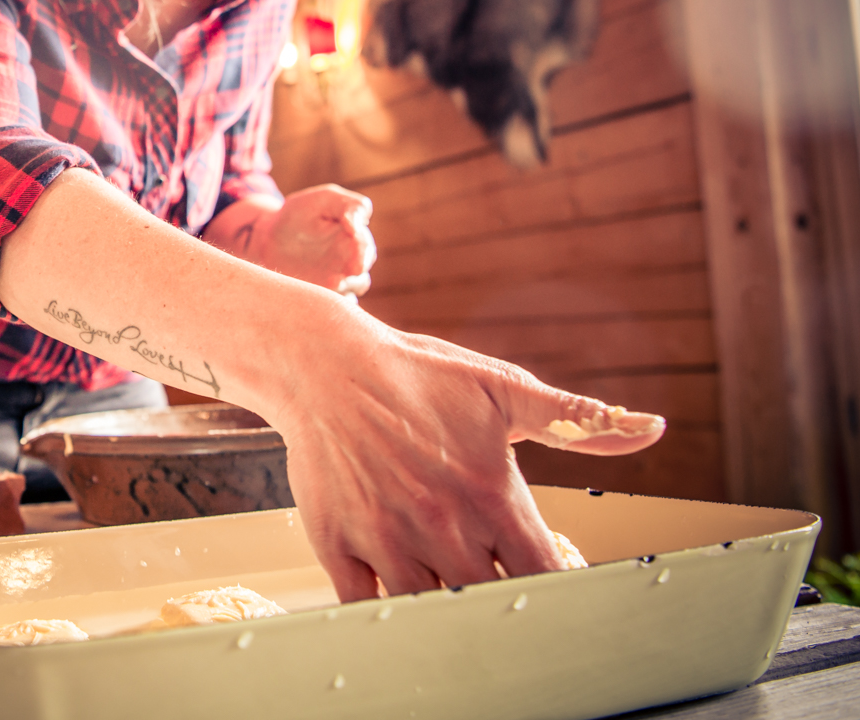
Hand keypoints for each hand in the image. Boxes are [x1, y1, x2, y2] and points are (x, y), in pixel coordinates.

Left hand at [260, 184, 376, 295]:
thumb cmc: (299, 213)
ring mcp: (338, 279)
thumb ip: (347, 205)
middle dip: (358, 270)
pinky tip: (321, 298)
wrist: (270, 237)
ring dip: (346, 288)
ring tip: (332, 283)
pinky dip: (331, 304)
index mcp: (354, 237)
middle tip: (350, 270)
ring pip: (351, 289)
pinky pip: (333, 304)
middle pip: (362, 270)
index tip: (353, 240)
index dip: (362, 246)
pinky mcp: (322, 293)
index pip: (365, 245)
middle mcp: (350, 260)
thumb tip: (361, 221)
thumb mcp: (323, 199)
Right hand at [264, 309, 664, 601]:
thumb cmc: (415, 374)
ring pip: (433, 611)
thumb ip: (576, 421)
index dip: (557, 589)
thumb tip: (651, 429)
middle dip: (503, 602)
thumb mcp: (501, 389)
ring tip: (454, 593)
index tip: (554, 589)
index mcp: (492, 492)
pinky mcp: (338, 544)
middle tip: (502, 594)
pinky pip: (365, 607)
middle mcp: (443, 524)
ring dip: (447, 609)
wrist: (324, 363)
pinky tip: (398, 598)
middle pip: (492, 602)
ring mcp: (387, 539)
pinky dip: (386, 612)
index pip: (545, 574)